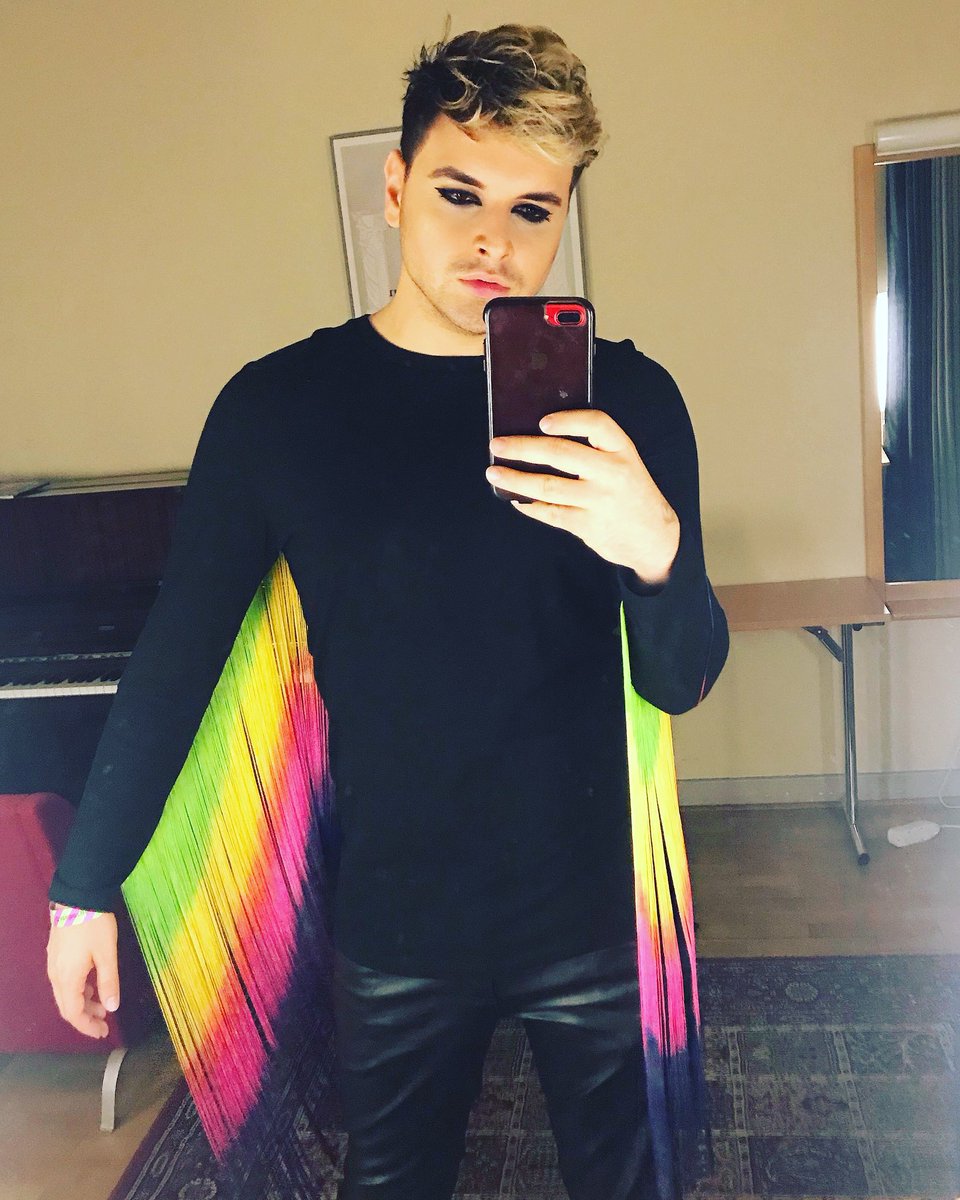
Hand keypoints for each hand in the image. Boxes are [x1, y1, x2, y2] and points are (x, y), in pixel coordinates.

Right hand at [46, 913, 119, 1038]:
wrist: (78, 896)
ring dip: (83, 1003)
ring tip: (102, 1004)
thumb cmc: (94, 925)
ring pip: (65, 994)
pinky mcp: (56, 955)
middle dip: (85, 1018)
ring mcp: (54, 964)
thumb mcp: (107, 954)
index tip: (103, 1033)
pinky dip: (78, 990)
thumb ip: (109, 982)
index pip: (73, 1013)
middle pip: (67, 1006)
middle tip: (104, 1023)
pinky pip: (64, 982)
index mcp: (67, 978)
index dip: (87, 1027)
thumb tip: (111, 1007)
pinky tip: (92, 985)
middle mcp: (56, 975)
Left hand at [487, 409, 679, 584]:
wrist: (655, 537)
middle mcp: (613, 473)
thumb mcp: (624, 463)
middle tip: (497, 444)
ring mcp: (600, 501)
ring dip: (516, 479)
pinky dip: (529, 506)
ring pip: (549, 486)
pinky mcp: (589, 526)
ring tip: (494, 473)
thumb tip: (539, 436)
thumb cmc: (630, 492)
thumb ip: (594, 449)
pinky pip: (551, 513)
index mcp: (623, 450)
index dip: (569, 420)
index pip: (598, 424)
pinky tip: (515, 499)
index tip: (541, 421)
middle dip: (523, 448)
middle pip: (562, 454)